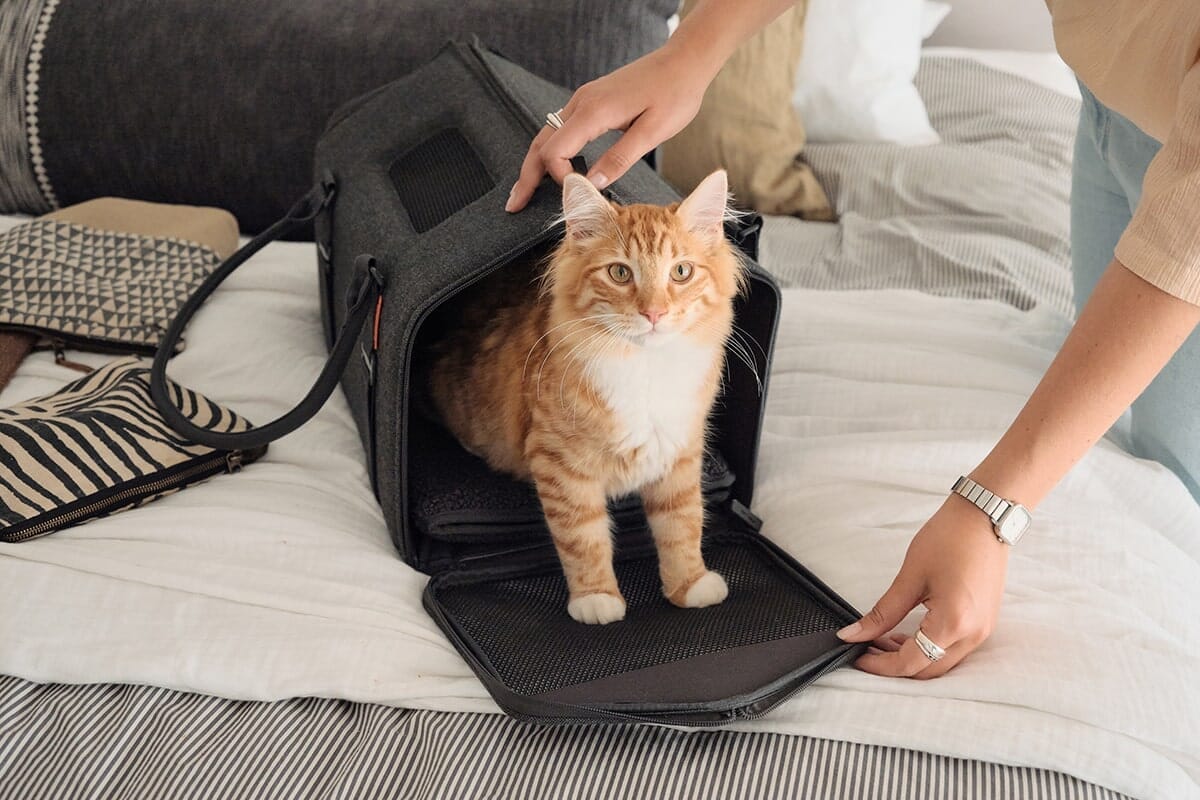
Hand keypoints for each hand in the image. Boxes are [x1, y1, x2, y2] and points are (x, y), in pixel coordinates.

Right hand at [505, 45, 710, 212]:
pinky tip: (552, 167)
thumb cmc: (674, 94)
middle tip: (514, 205)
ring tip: (525, 191)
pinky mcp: (591, 101)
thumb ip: (620, 159)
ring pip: (547, 135)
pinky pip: (560, 128)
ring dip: (534, 164)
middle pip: (541, 143)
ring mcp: (584, 100)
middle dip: (527, 176)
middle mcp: (581, 103)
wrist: (684, 61)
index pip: (555, 151)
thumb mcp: (652, 132)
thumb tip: (591, 185)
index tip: (576, 195)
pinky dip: (549, 150)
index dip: (559, 178)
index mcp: (594, 111)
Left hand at [837, 494, 1009, 677]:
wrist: (984, 518)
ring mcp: (982, 630)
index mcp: (953, 623)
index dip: (880, 665)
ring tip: (882, 639)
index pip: (910, 662)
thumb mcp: (910, 577)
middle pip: (928, 670)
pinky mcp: (984, 622)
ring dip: (911, 658)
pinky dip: (928, 648)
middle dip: (894, 665)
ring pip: (941, 662)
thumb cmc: (950, 539)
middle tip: (865, 650)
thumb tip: (854, 633)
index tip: (856, 656)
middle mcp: (973, 635)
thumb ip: (882, 613)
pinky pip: (953, 649)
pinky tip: (906, 633)